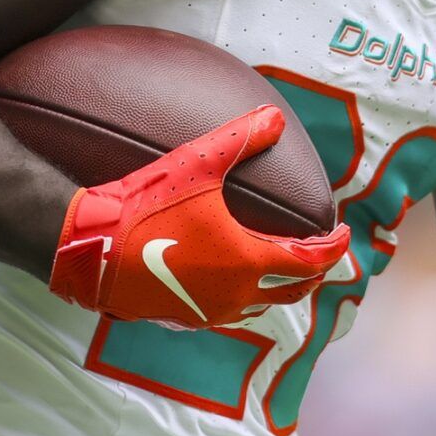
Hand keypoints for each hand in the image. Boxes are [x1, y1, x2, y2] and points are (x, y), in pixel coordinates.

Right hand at [49, 105, 350, 327]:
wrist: (92, 250)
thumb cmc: (146, 207)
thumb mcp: (197, 164)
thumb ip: (240, 138)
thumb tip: (275, 116)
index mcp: (249, 260)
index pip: (311, 261)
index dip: (334, 248)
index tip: (343, 232)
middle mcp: (236, 294)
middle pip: (293, 290)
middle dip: (315, 271)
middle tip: (322, 252)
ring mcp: (209, 312)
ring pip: (261, 306)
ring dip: (281, 287)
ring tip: (286, 268)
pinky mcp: (182, 318)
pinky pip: (230, 312)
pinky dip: (248, 298)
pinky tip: (236, 283)